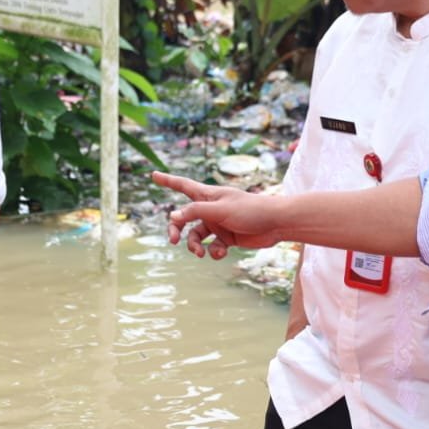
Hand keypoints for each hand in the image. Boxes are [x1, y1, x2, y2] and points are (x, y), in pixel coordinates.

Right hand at [151, 171, 284, 258]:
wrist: (276, 224)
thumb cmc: (250, 210)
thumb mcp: (220, 210)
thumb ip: (196, 212)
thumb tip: (173, 216)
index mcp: (207, 196)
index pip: (183, 186)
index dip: (167, 180)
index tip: (153, 175)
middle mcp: (210, 209)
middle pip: (184, 219)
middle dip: (176, 230)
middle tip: (173, 240)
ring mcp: (218, 224)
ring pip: (196, 236)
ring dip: (195, 246)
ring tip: (201, 252)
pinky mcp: (227, 238)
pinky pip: (212, 247)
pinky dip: (214, 252)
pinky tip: (222, 253)